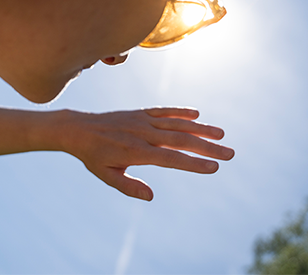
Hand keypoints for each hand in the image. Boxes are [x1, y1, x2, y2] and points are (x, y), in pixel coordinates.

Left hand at [57, 107, 233, 200]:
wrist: (78, 129)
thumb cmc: (93, 156)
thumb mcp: (106, 175)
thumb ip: (128, 186)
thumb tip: (150, 197)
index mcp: (137, 152)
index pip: (172, 159)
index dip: (194, 163)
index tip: (214, 167)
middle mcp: (143, 134)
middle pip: (182, 140)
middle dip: (207, 147)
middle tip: (230, 153)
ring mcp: (143, 121)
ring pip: (177, 124)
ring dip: (201, 128)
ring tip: (221, 135)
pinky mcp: (140, 113)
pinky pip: (164, 111)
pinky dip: (181, 112)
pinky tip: (197, 115)